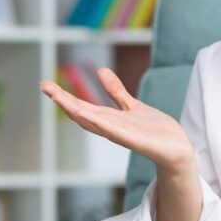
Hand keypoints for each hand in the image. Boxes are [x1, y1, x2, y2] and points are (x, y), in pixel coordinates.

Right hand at [40, 67, 193, 171]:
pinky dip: (102, 124)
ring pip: (94, 122)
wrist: (177, 150)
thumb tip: (100, 71)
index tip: (45, 84)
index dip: (63, 96)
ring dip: (76, 110)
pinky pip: (116, 132)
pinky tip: (89, 115)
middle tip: (43, 86)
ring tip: (58, 97)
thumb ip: (116, 92)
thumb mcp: (132, 106)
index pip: (81, 107)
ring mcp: (122, 135)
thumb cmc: (155, 130)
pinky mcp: (136, 141)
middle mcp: (111, 128)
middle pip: (82, 113)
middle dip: (63, 100)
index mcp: (109, 120)